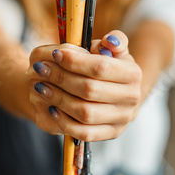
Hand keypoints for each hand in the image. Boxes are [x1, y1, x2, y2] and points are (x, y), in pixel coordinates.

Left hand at [25, 31, 141, 141]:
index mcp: (133, 73)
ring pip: (85, 112)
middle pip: (89, 89)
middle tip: (41, 68)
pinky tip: (52, 107)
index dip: (75, 61)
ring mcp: (122, 119)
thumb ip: (114, 41)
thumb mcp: (115, 50)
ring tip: (42, 86)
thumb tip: (109, 41)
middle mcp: (132, 98)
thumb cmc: (112, 66)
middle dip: (61, 78)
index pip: (100, 67)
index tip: (56, 53)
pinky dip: (65, 121)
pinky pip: (84, 133)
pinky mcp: (112, 134)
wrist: (121, 93)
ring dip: (59, 99)